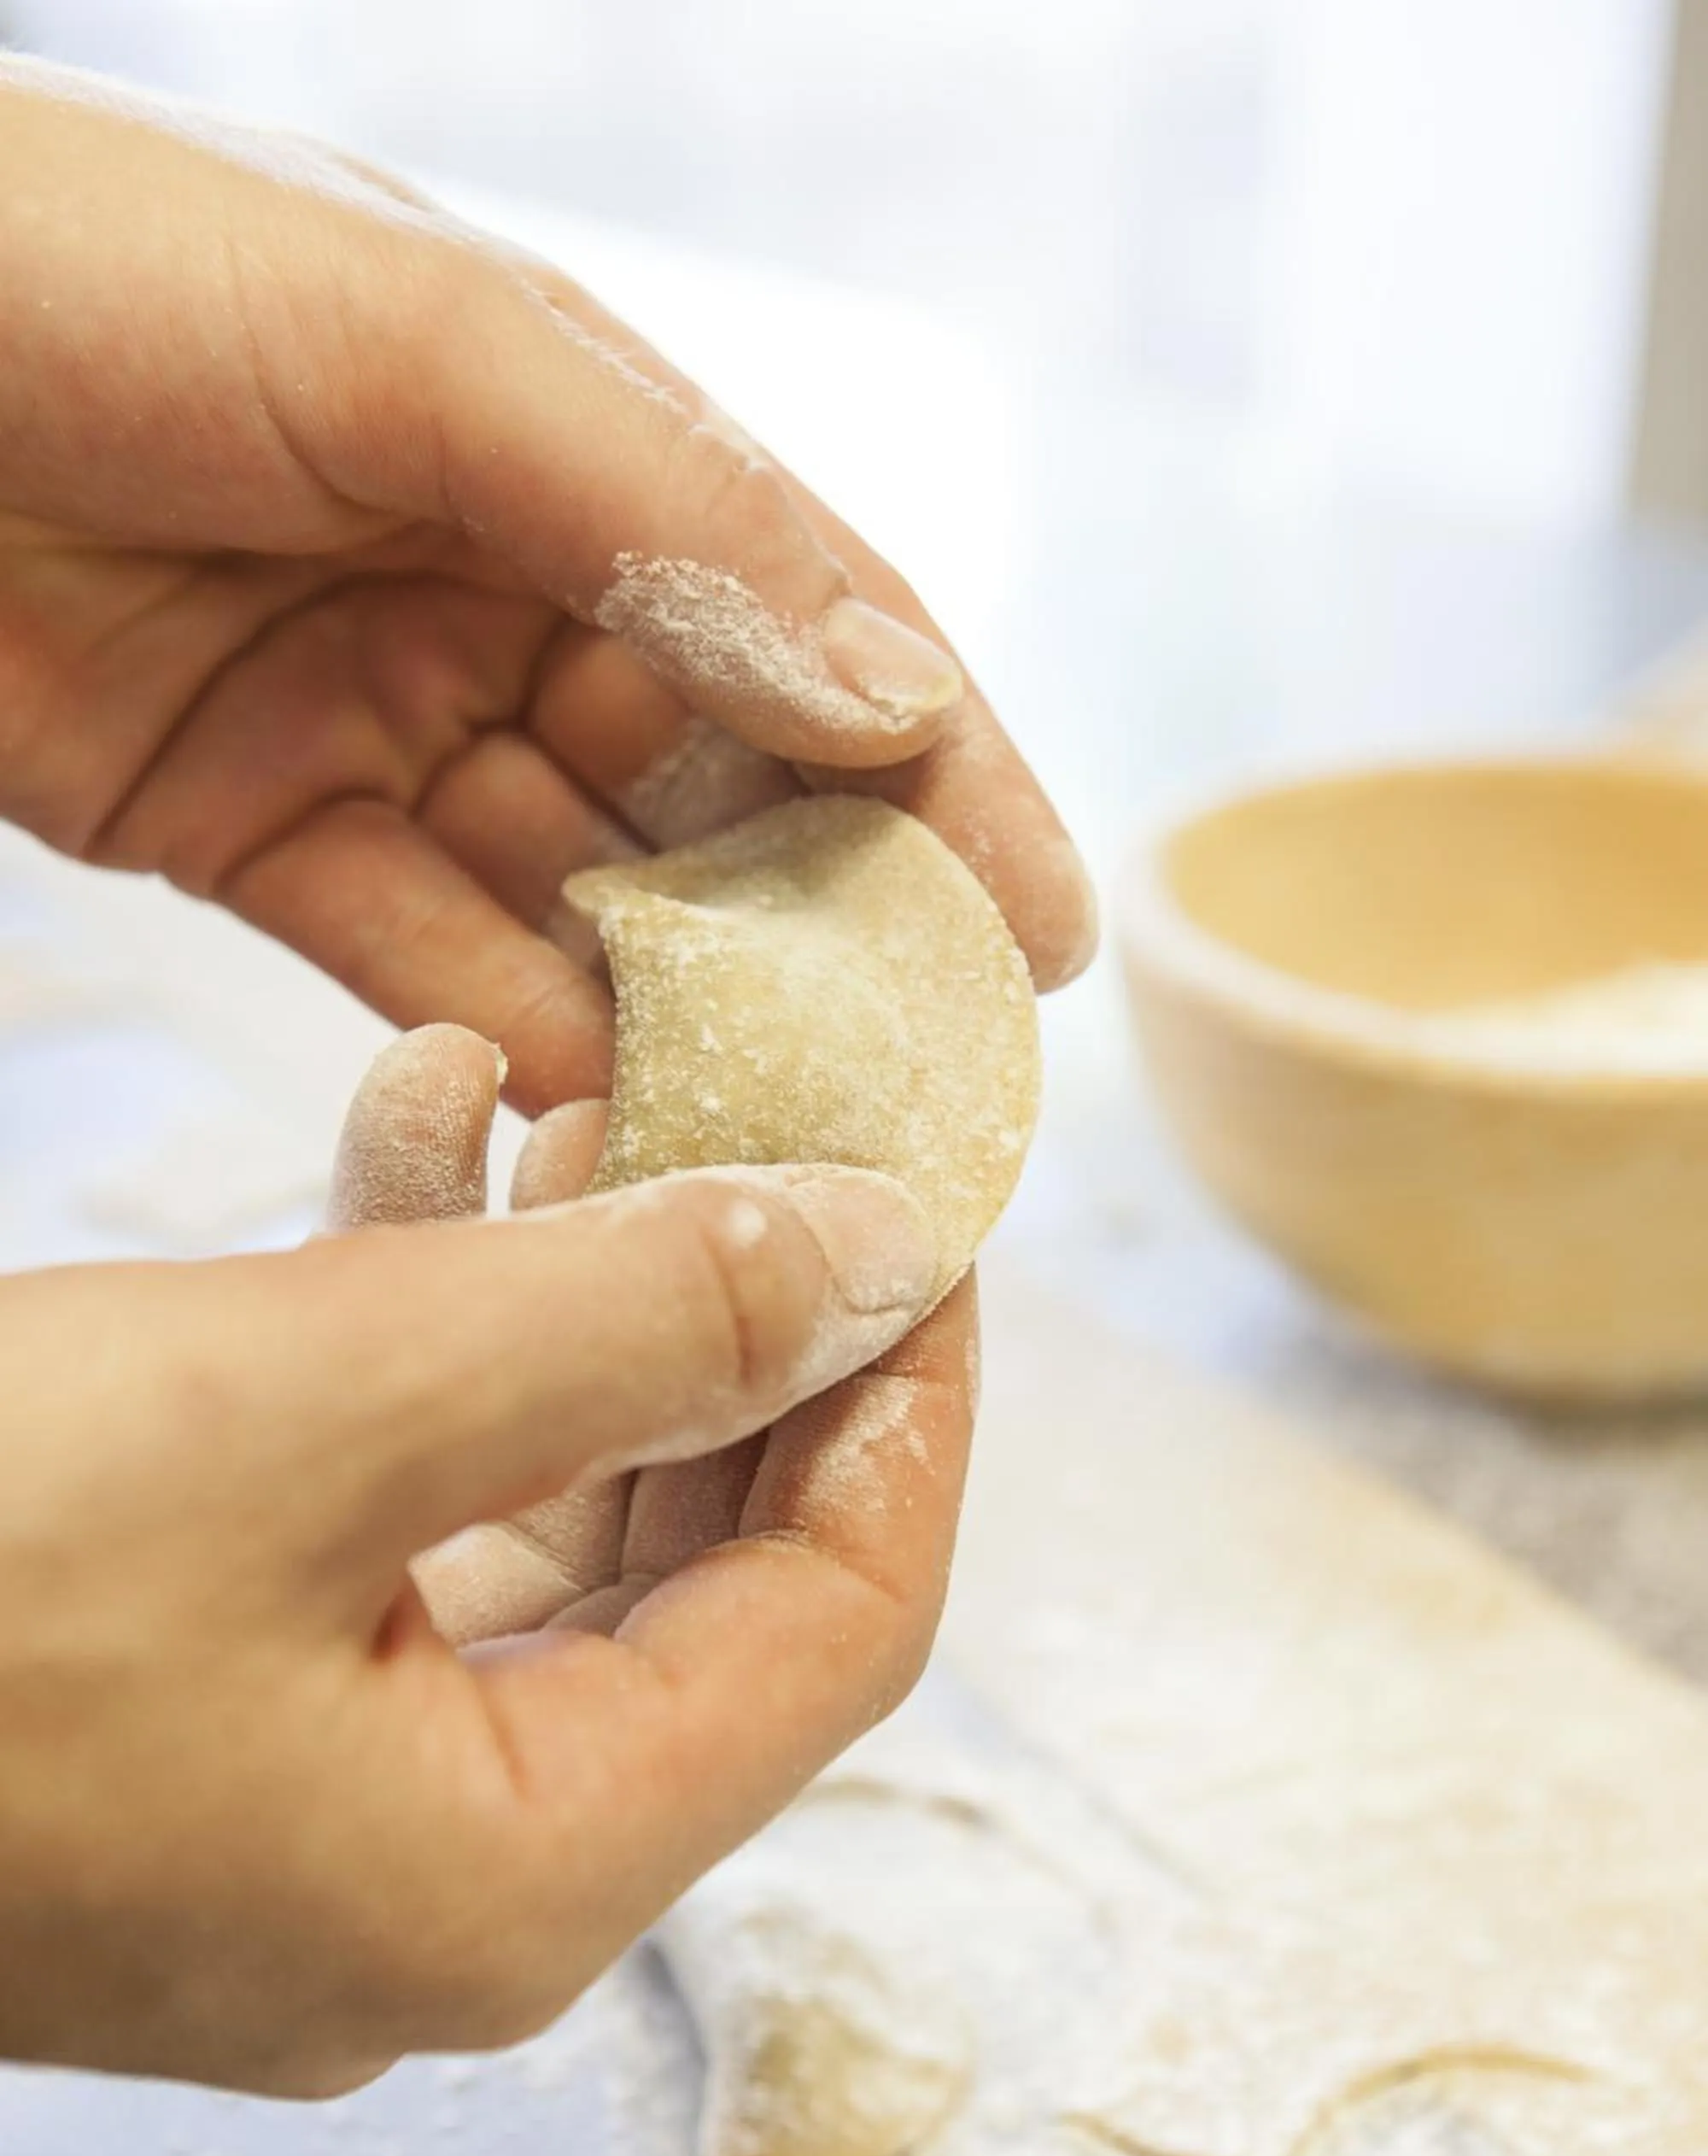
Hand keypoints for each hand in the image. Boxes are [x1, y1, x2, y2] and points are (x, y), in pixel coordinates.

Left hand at [0, 61, 1095, 1114]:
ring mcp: (375, 709)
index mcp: (565, 434)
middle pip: (711, 785)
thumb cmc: (85, 265)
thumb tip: (900, 693)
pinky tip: (591, 1116)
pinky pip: (415, 955)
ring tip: (769, 1142)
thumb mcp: (422, 343)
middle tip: (911, 1087)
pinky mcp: (247, 823)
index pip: (809, 624)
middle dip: (816, 933)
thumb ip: (669, 516)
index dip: (940, 782)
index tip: (1040, 939)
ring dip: (671, 1013)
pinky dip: (503, 1036)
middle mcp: (493, 578)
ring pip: (575, 894)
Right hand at [0, 1040, 975, 2093]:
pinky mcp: (205, 1721)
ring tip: (568, 1093)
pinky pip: (387, 1524)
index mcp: (510, 1874)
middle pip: (705, 1582)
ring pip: (542, 1528)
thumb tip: (876, 1253)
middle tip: (775, 1127)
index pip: (839, 1630)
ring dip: (565, 1309)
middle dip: (741, 1332)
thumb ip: (617, 1329)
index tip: (936, 1209)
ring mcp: (313, 1810)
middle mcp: (437, 1875)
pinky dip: (413, 1344)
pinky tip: (400, 1149)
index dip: (910, 1401)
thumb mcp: (299, 1414)